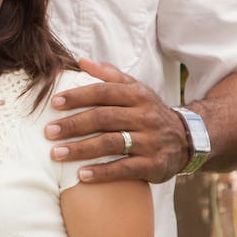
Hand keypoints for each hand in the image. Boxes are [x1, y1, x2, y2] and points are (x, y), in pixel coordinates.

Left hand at [45, 59, 188, 183]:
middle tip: (49, 131)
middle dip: (73, 124)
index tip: (54, 103)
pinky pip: (125, 168)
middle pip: (104, 118)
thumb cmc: (148, 112)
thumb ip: (109, 75)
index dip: (78, 96)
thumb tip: (81, 61)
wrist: (188, 139)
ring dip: (81, 149)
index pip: (104, 92)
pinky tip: (81, 175)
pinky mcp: (154, 164)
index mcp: (138, 95)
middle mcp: (145, 116)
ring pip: (111, 143)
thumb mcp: (136, 90)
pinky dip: (102, 172)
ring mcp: (151, 141)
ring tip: (56, 153)